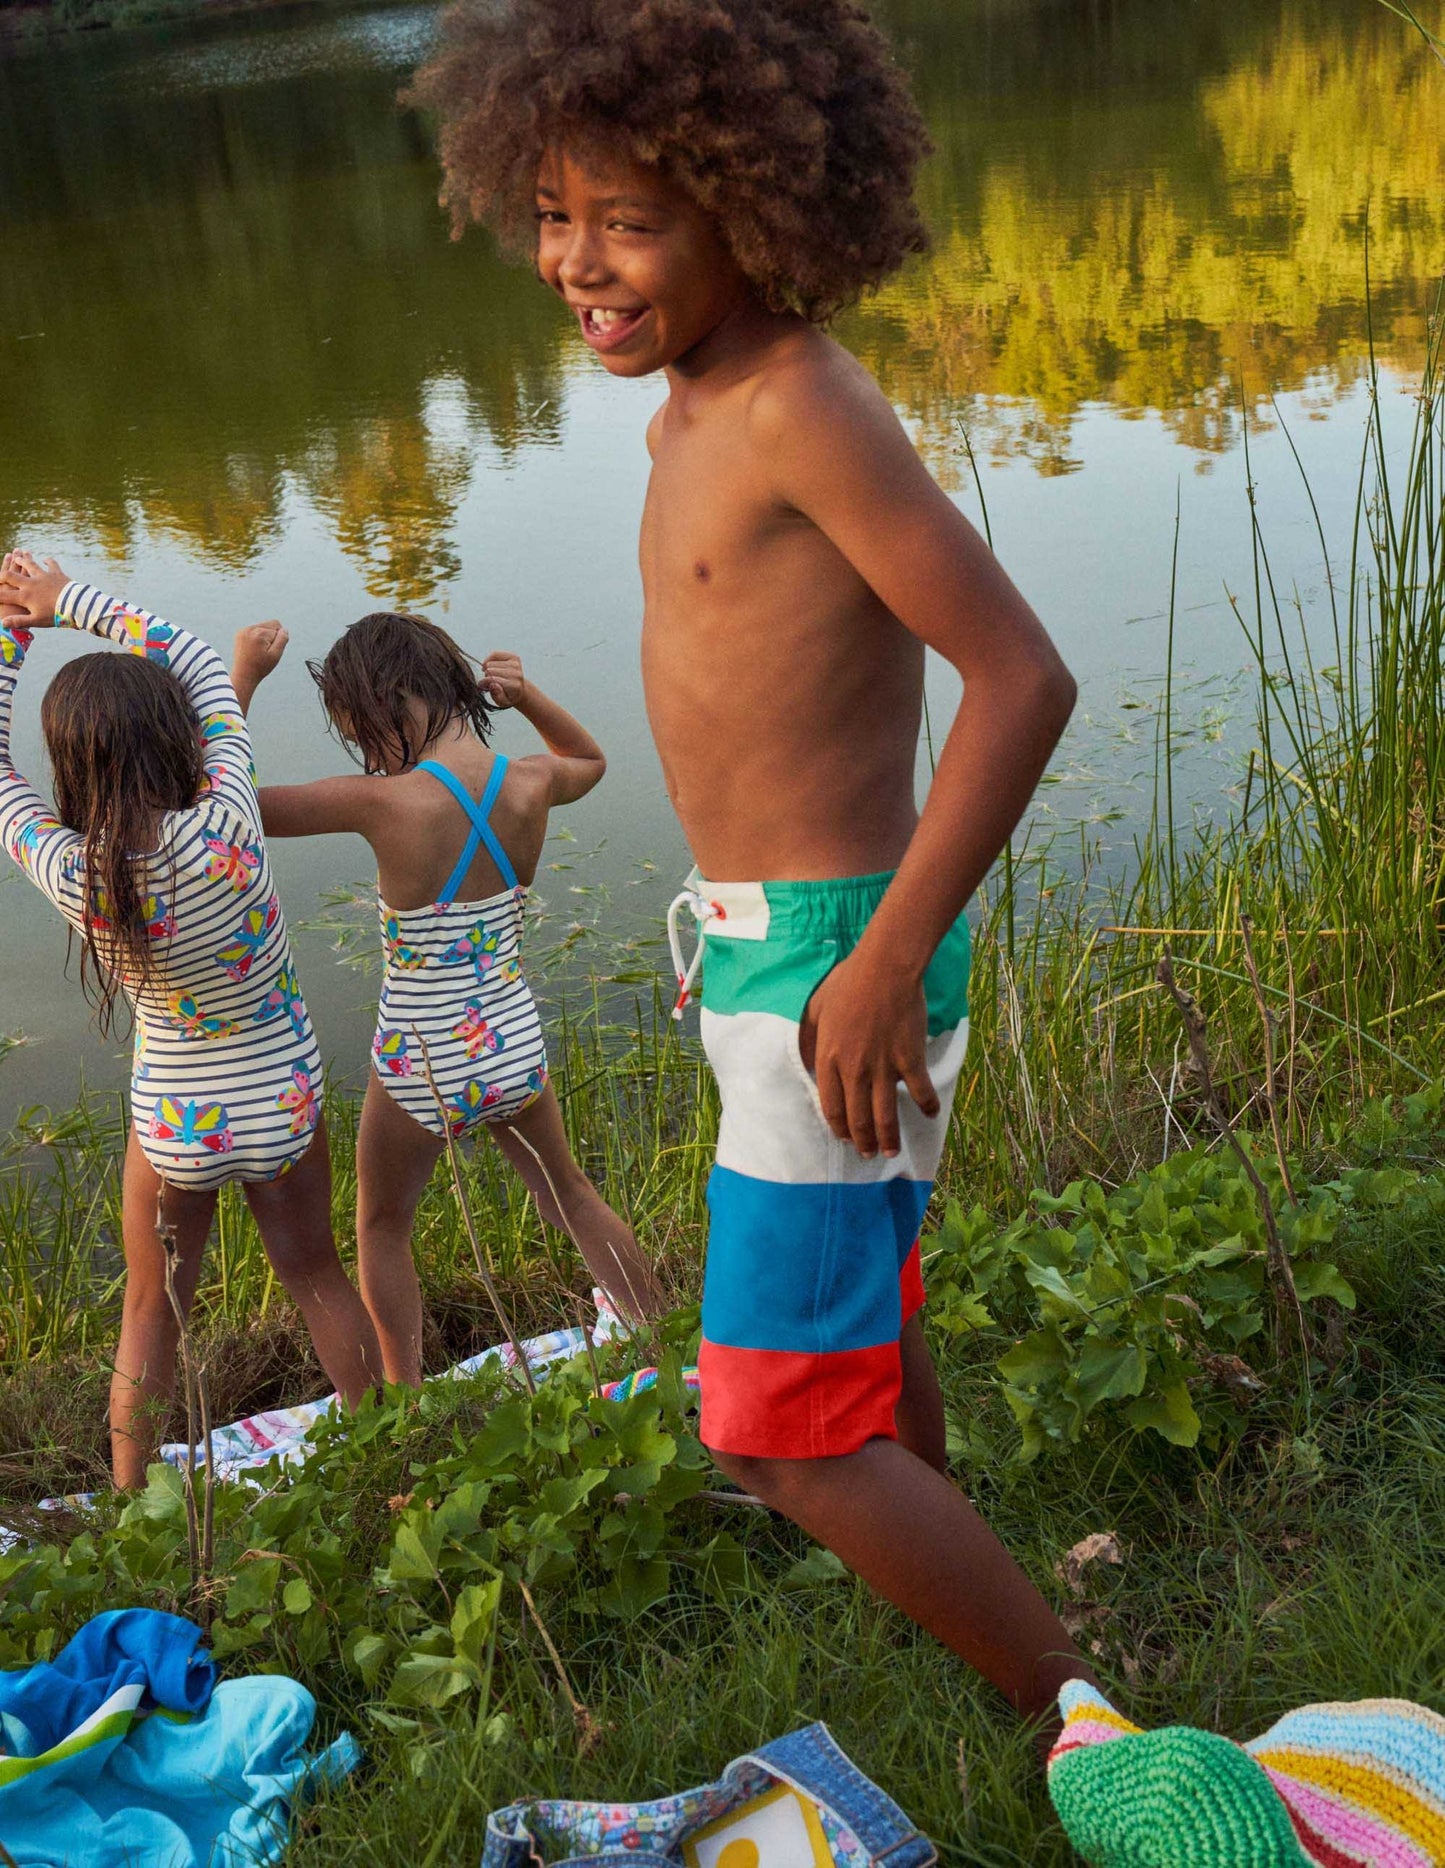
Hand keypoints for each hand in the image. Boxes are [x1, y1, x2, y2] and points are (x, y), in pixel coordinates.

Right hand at [0, 550, 67, 627]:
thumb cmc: (55, 615)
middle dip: (3, 574)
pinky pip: (52, 564)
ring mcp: (44, 576)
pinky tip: (46, 559)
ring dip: (23, 560)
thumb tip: (3, 623)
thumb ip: (19, 621)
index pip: (4, 594)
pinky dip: (48, 561)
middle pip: (12, 575)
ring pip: (30, 565)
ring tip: (18, 557)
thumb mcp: (36, 620)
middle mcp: (31, 584)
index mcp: (25, 596)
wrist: (75, 605)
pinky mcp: (56, 574)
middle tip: (1, 574)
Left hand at [232, 621, 288, 686]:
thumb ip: (282, 640)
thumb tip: (283, 629)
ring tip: (259, 650)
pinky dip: (257, 638)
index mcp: (260, 633)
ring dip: (264, 637)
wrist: (243, 675)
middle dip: (271, 637)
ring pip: (262, 627)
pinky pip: (254, 630)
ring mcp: (243, 630)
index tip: (271, 651)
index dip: (278, 640)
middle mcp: (250, 628)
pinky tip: (253, 649)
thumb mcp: (276, 655)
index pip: (277, 627)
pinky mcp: (240, 633)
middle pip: (270, 625)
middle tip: (265, 652)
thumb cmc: (260, 667)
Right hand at [481, 651, 526, 708]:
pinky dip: (489, 660)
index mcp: (515, 685)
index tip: (482, 686)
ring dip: (488, 670)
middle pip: (490, 670)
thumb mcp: (502, 702)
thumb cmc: (508, 696)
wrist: (520, 690)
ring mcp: (516, 664)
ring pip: (490, 663)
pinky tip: (490, 666)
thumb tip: (493, 684)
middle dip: (487, 676)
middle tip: (490, 682)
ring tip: (492, 676)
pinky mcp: (513, 657)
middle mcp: (517, 674)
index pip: (493, 679)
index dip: (484, 683)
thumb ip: (497, 696)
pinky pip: (494, 654)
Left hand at [799, 948, 939, 1157]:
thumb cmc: (848, 982)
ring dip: (889, 1138)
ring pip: (885, 1115)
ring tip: (892, 1153)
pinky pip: (920, 1091)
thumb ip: (807, 1038)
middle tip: (869, 1154)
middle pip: (857, 1118)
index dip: (838, 1128)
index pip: (830, 1106)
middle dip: (863, 1142)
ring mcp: (883, 1067)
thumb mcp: (815, 1008)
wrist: (884, 968)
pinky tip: (931, 1114)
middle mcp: (854, 1070)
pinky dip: (927, 1106)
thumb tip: (803, 1061)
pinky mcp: (909, 1059)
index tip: (845, 1138)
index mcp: (828, 1059)